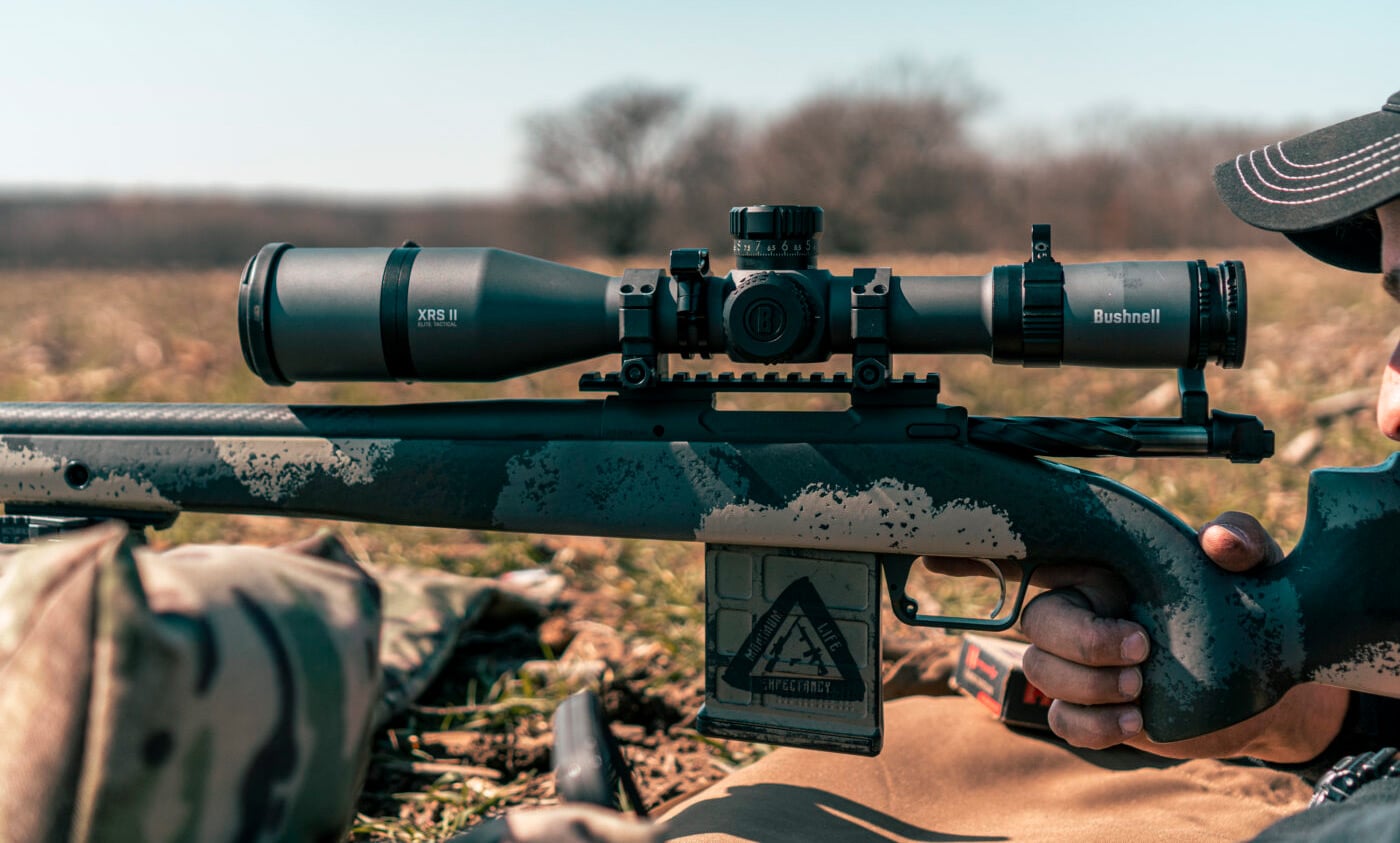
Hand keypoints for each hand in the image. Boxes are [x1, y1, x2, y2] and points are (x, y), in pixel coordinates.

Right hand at [924, 512, 1350, 761]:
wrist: (1270, 686)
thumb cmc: (1249, 609)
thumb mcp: (1253, 567)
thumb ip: (1240, 542)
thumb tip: (1217, 539)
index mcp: (1103, 567)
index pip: (1030, 552)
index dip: (974, 554)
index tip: (933, 554)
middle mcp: (1082, 611)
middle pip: (1035, 620)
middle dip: (1081, 641)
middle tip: (1142, 650)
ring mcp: (1083, 664)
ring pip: (1042, 671)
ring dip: (1091, 685)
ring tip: (1146, 687)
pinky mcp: (1094, 710)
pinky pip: (1060, 718)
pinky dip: (1092, 724)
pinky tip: (1136, 720)